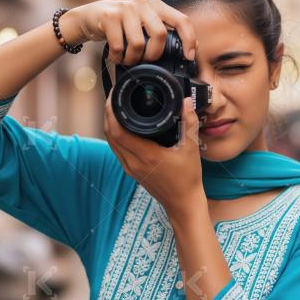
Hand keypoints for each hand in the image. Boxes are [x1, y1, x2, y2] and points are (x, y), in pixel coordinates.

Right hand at [63, 0, 196, 64]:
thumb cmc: (121, 24)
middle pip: (160, 35)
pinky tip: (115, 56)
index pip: (182, 20)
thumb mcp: (143, 24)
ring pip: (138, 44)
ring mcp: (125, 8)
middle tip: (145, 60)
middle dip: (154, 54)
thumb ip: (161, 32)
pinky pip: (119, 47)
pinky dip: (118, 58)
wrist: (89, 17)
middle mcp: (143, 4)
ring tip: (127, 59)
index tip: (188, 56)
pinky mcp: (109, 16)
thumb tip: (187, 50)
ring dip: (132, 59)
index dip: (189, 39)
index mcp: (157, 6)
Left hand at [104, 94, 205, 219]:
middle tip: (113, 98)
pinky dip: (115, 136)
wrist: (183, 203)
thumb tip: (186, 102)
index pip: (118, 131)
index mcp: (146, 155)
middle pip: (110, 135)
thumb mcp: (191, 148)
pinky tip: (121, 127)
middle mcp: (133, 162)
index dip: (111, 112)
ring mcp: (130, 168)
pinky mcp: (131, 171)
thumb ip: (189, 123)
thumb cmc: (188, 178)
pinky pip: (117, 150)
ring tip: (115, 108)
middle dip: (108, 114)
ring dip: (109, 125)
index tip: (114, 96)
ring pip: (111, 143)